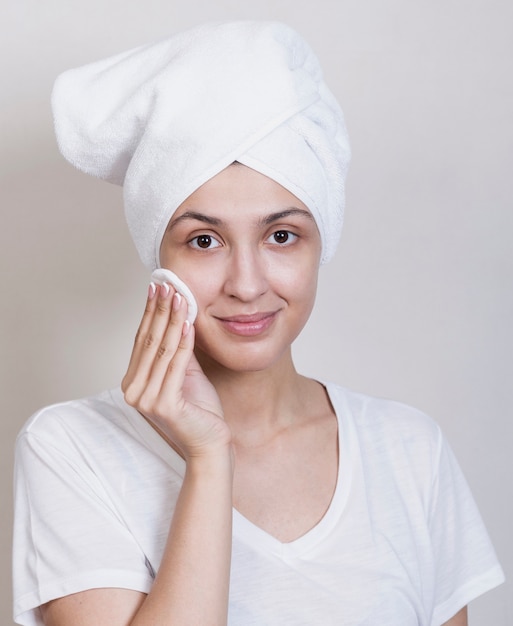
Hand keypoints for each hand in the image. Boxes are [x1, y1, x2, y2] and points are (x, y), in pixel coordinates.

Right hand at [122, 282, 230, 459]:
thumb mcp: (185, 372)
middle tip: (167, 285)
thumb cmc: (199, 409)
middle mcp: (133, 390)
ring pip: (161, 350)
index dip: (150, 313)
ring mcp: (145, 399)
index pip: (141, 340)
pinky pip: (175, 365)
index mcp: (134, 381)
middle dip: (160, 310)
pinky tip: (188, 324)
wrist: (210, 442)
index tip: (156, 288)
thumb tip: (178, 317)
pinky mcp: (163, 405)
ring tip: (179, 297)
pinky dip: (183, 343)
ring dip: (172, 320)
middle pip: (149, 341)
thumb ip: (177, 350)